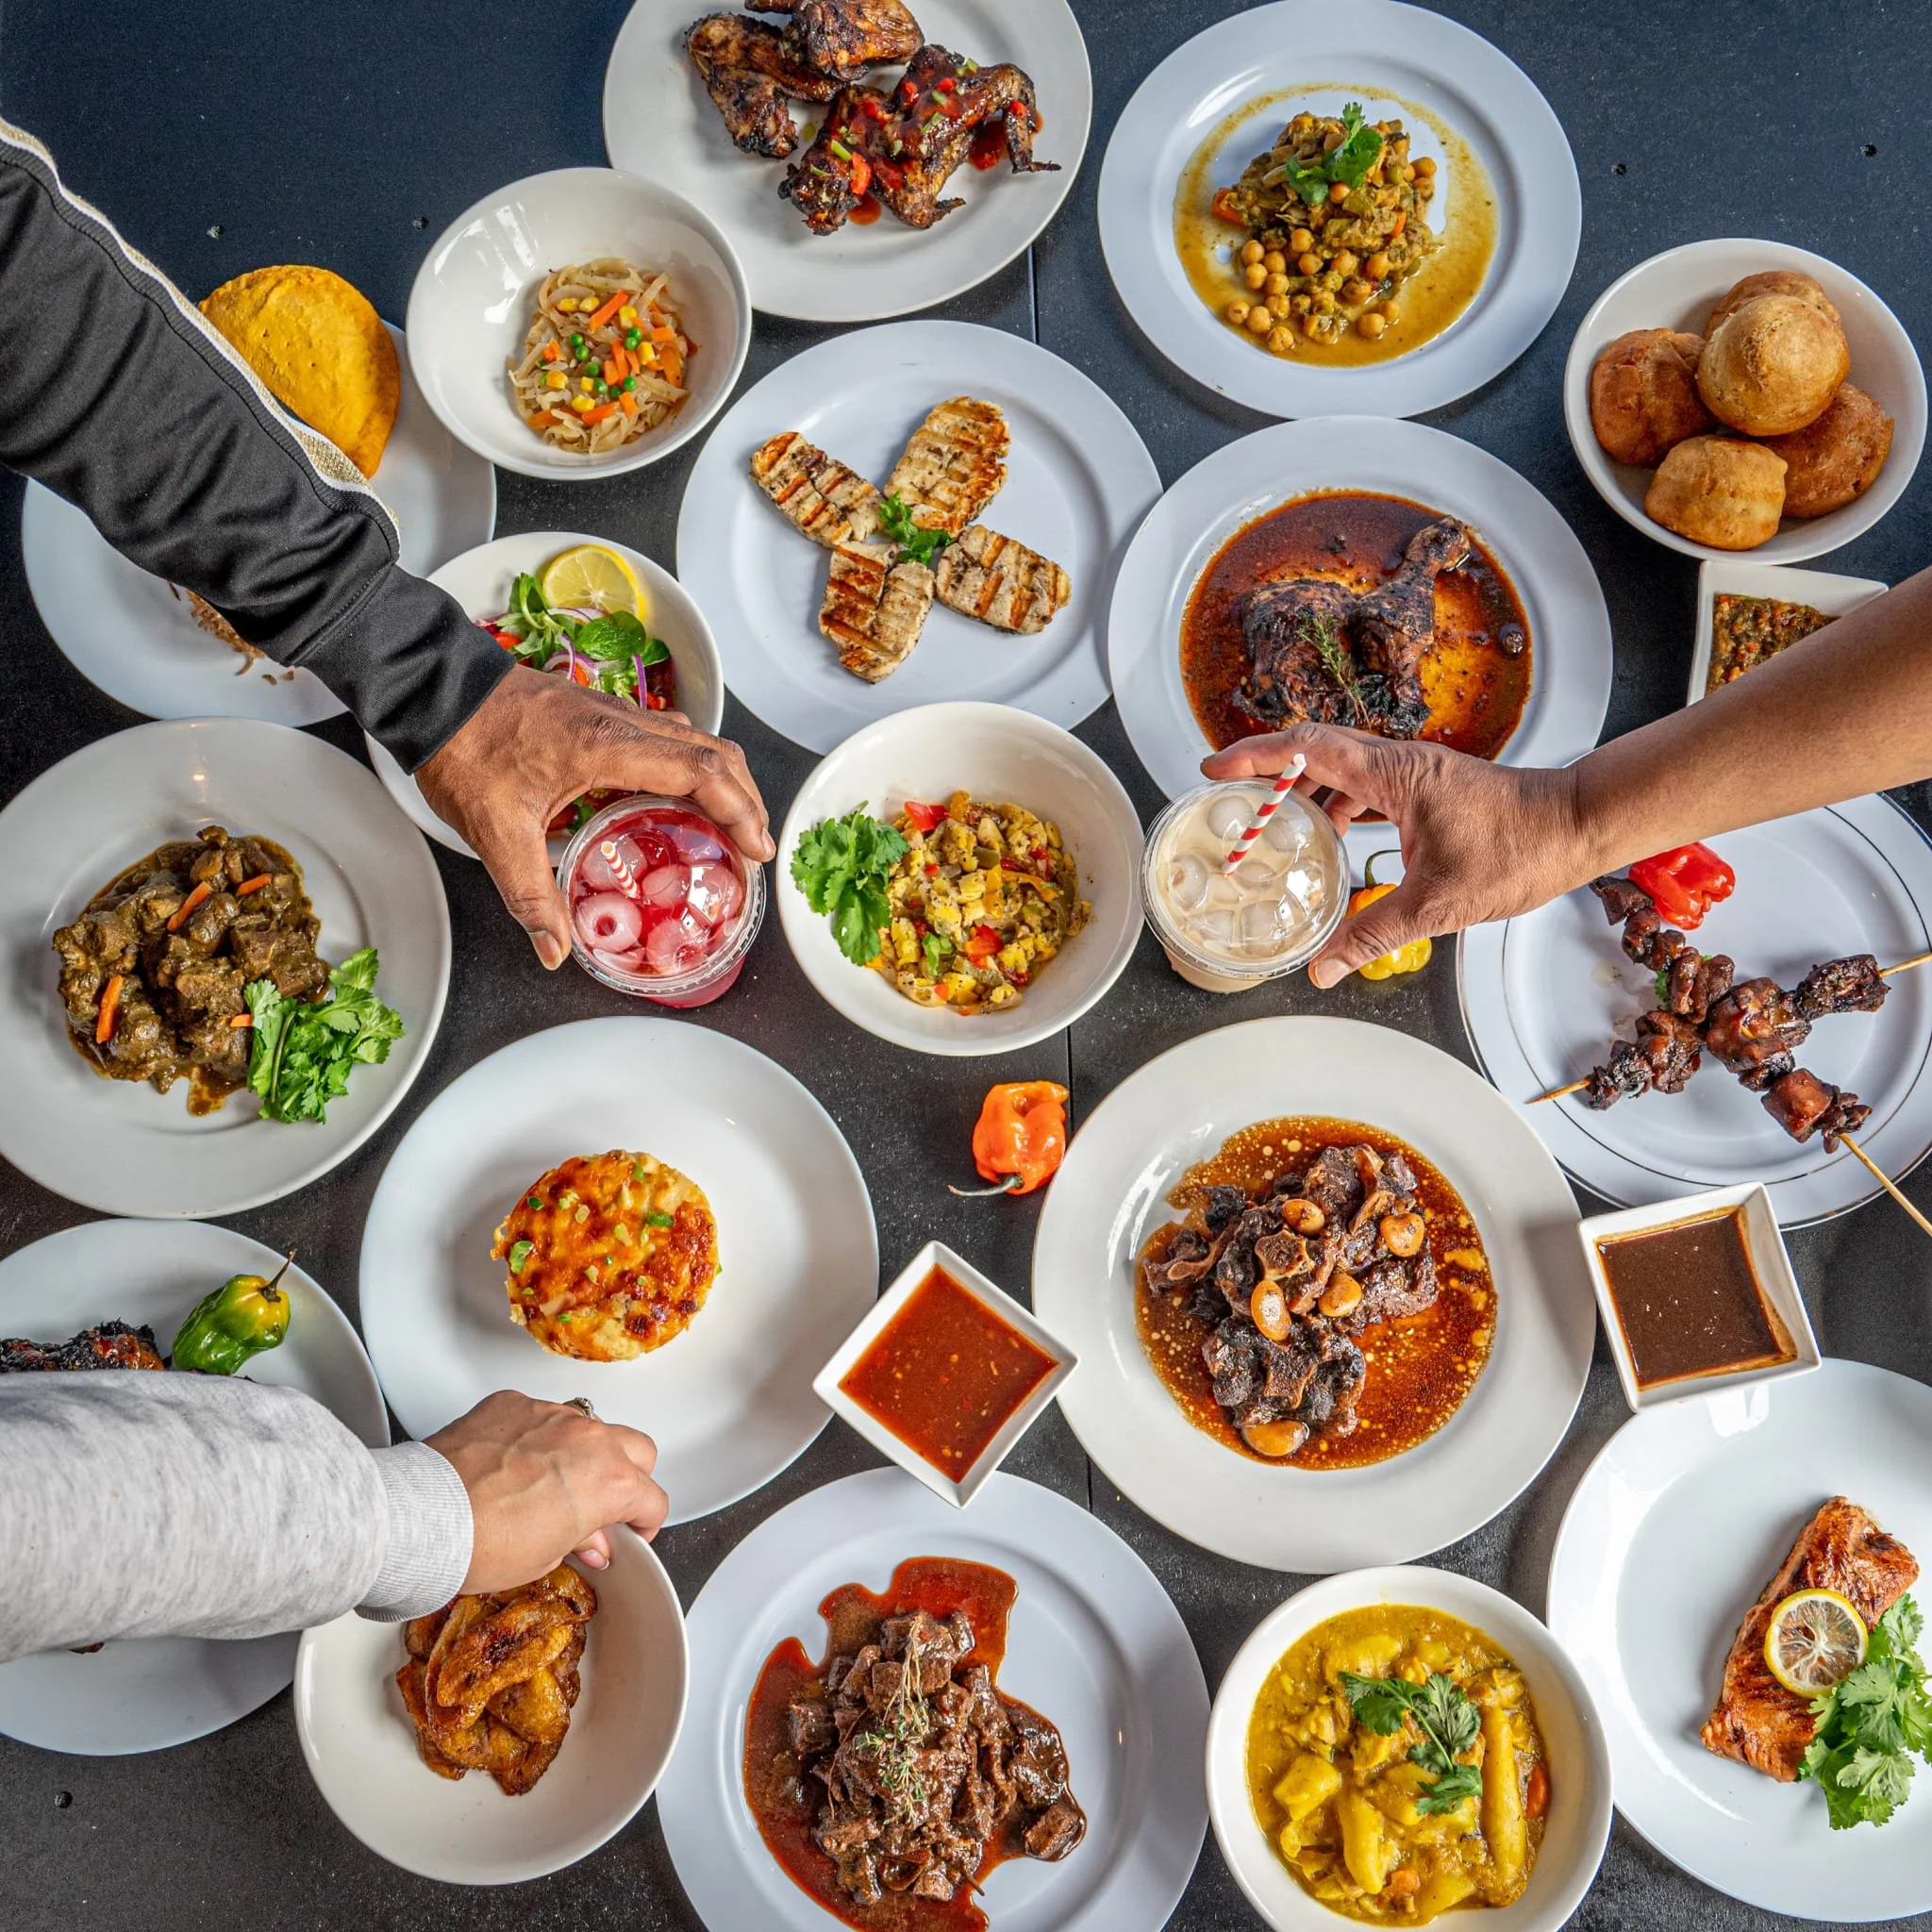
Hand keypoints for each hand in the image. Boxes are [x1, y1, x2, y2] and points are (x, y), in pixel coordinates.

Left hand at [417, 666, 774, 968]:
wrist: (433, 690)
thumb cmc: (464, 749)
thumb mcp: (495, 832)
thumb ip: (530, 893)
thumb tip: (554, 948)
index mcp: (607, 747)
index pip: (700, 773)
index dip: (740, 811)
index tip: (757, 848)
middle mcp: (622, 722)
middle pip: (714, 752)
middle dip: (747, 798)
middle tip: (755, 844)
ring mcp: (614, 710)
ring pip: (696, 737)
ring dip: (724, 778)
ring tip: (732, 821)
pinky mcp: (602, 710)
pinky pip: (669, 733)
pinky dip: (693, 764)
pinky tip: (679, 793)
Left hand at [426, 1390, 669, 1591]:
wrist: (424, 1518)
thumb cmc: (479, 1542)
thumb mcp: (543, 1558)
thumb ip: (579, 1539)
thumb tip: (589, 1538)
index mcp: (608, 1481)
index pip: (652, 1498)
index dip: (645, 1522)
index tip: (630, 1531)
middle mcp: (588, 1438)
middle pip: (637, 1448)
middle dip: (628, 1475)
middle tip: (602, 1503)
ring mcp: (550, 1414)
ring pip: (588, 1426)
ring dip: (581, 1452)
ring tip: (549, 1482)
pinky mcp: (513, 1403)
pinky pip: (539, 1415)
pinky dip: (535, 1435)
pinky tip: (511, 1463)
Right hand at [1201, 725, 1591, 987]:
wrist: (1579, 826)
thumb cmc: (1521, 850)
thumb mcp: (1438, 904)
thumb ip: (1373, 933)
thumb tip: (1325, 967)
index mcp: (1394, 776)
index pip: (1307, 750)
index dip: (1254, 757)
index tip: (1213, 768)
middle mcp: (1401, 764)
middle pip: (1315, 751)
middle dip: (1267, 770)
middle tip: (1230, 795)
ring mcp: (1417, 774)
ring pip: (1342, 768)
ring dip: (1304, 789)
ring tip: (1274, 823)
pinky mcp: (1430, 788)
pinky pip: (1367, 785)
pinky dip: (1338, 803)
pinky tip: (1334, 836)